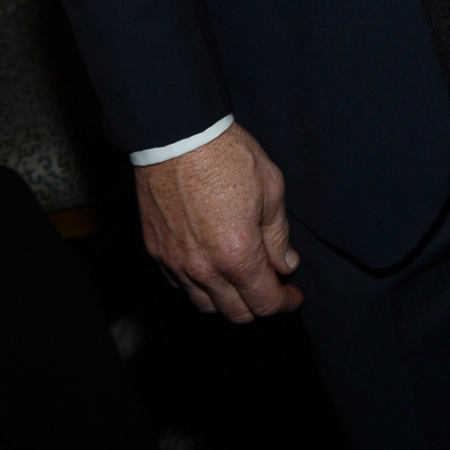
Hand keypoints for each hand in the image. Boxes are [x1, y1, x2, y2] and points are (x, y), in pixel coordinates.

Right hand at [135, 122, 301, 322]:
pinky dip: (199, 286)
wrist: (177, 136)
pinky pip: (179, 285)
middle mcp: (204, 269)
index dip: (284, 303)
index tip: (293, 296)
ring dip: (227, 301)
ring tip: (241, 281)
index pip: (264, 302)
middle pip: (236, 313)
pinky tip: (210, 268)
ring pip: (205, 305)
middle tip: (271, 288)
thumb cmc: (227, 155)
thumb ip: (278, 235)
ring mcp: (176, 263)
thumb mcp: (271, 188)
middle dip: (259, 307)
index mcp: (238, 255)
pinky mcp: (156, 251)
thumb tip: (286, 264)